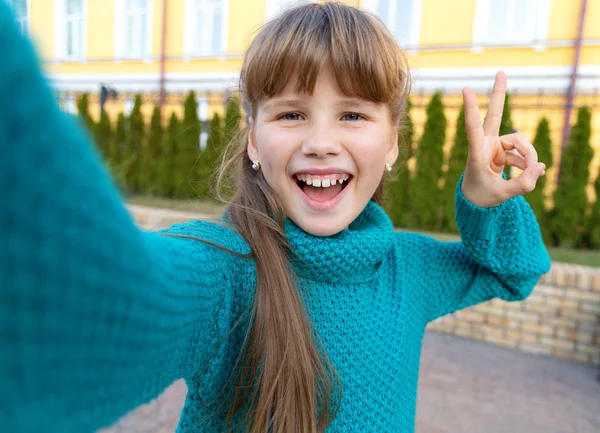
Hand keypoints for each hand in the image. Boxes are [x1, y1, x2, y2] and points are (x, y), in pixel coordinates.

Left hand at [461, 71, 545, 207]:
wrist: (476, 199)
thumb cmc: (481, 196)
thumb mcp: (501, 195)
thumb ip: (522, 184)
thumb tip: (541, 167)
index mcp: (476, 154)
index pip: (472, 129)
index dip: (471, 110)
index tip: (466, 89)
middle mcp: (485, 146)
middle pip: (495, 116)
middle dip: (499, 95)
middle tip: (501, 71)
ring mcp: (494, 146)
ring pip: (520, 144)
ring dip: (529, 158)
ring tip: (534, 173)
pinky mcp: (503, 150)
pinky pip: (523, 154)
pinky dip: (529, 165)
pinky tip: (534, 173)